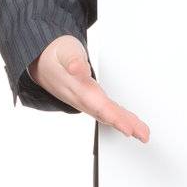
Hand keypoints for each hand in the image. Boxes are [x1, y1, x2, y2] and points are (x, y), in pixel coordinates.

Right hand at [29, 34, 149, 141]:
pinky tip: (130, 124)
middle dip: (125, 125)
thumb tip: (77, 68)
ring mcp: (85, 101)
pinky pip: (106, 111)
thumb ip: (72, 60)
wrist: (42, 61)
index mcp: (78, 88)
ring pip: (107, 115)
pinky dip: (119, 118)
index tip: (128, 129)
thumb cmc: (56, 55)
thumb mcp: (64, 51)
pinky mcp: (89, 99)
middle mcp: (82, 98)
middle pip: (106, 115)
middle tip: (143, 135)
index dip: (114, 117)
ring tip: (142, 133)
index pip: (99, 106)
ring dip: (125, 124)